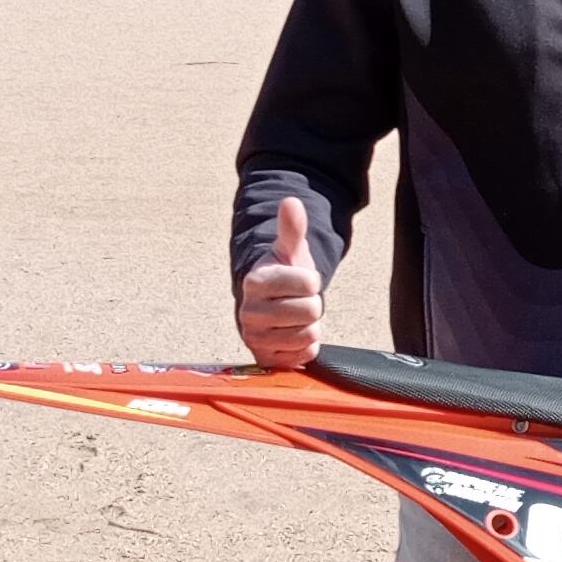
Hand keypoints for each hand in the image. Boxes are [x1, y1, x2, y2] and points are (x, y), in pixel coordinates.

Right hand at [238, 196, 325, 368]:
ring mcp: (255, 338)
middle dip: (312, 305)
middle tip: (298, 301)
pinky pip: (304, 355)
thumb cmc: (283, 276)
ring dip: (309, 326)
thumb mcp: (289, 251)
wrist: (270, 307)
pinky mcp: (265, 359)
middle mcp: (249, 312)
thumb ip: (291, 229)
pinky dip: (305, 346)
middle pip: (310, 311)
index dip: (312, 281)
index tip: (300, 280)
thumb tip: (291, 202)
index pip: (309, 283)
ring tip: (294, 318)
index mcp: (255, 281)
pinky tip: (292, 335)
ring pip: (308, 334)